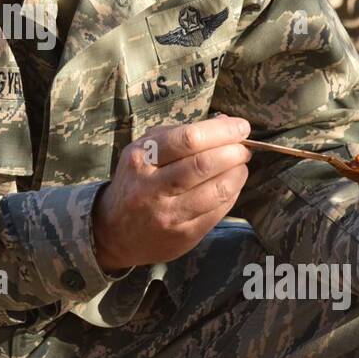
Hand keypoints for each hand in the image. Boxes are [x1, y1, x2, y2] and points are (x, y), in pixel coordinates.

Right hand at [93, 115, 252, 271]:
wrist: (114, 231)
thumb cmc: (136, 182)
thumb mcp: (143, 151)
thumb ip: (179, 134)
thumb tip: (223, 122)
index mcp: (140, 158)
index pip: (187, 139)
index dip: (221, 131)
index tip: (240, 127)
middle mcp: (151, 187)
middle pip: (203, 164)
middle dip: (234, 151)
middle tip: (244, 148)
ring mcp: (168, 214)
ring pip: (216, 190)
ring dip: (238, 173)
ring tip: (240, 165)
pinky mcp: (183, 235)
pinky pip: (219, 211)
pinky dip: (232, 193)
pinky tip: (231, 185)